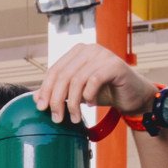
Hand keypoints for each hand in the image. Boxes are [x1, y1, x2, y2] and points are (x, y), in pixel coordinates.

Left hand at [37, 40, 154, 125]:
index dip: (45, 89)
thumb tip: (34, 98)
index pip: (54, 70)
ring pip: (77, 80)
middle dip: (56, 99)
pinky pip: (94, 81)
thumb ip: (60, 91)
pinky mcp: (115, 65)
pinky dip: (89, 96)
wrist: (133, 96)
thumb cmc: (105, 92)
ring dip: (72, 103)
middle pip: (63, 75)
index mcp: (77, 51)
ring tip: (74, 118)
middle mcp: (89, 49)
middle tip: (56, 118)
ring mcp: (103, 54)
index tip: (40, 107)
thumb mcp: (78, 92)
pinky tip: (90, 105)